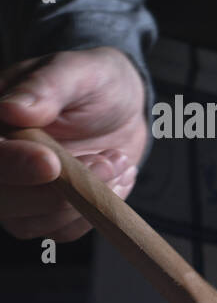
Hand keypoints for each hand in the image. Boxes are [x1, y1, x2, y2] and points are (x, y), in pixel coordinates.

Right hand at [0, 47, 147, 240]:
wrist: (120, 107)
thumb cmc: (92, 82)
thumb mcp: (76, 71)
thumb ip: (45, 88)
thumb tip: (11, 109)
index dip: (11, 165)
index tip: (50, 162)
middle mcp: (0, 164)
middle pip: (3, 200)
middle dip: (57, 192)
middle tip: (108, 160)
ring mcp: (18, 192)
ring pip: (32, 223)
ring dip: (84, 201)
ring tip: (117, 159)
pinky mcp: (47, 212)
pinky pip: (63, 231)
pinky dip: (96, 211)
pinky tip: (117, 177)